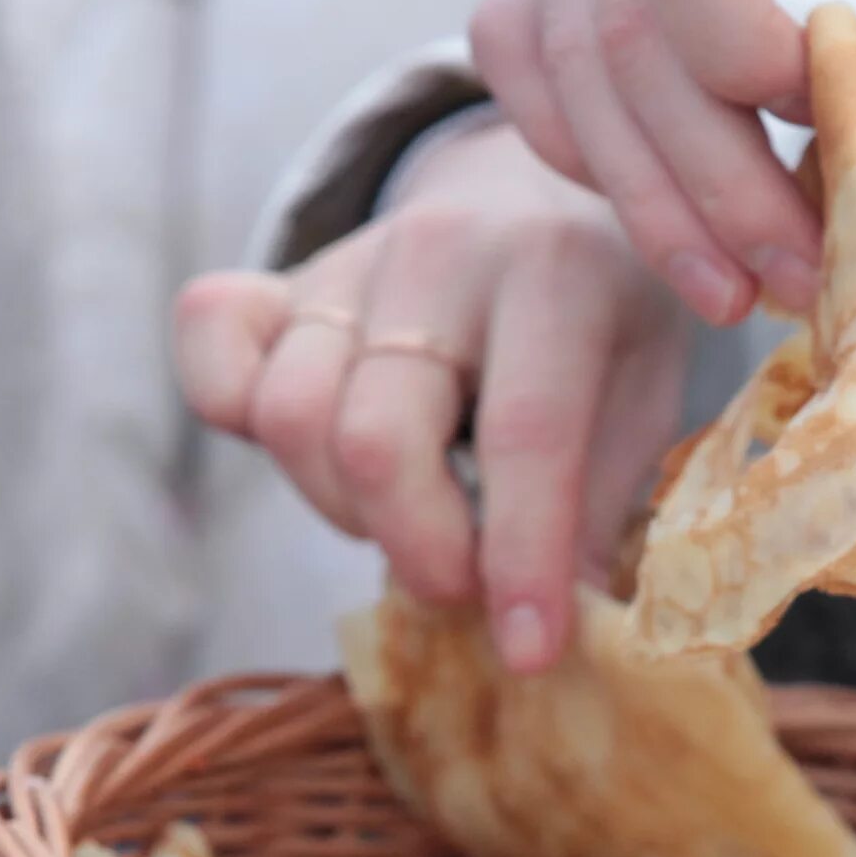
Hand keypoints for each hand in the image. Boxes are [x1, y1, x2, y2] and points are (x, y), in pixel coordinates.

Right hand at [174, 123, 691, 672]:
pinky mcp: (278, 282)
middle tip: (461, 587)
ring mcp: (347, 263)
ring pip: (288, 417)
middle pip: (375, 437)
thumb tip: (575, 634)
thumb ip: (602, 506)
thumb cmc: (599, 326)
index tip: (530, 652)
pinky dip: (238, 418)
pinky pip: (212, 357)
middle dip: (418, 549)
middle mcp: (439, 254)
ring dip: (342, 508)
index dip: (521, 559)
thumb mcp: (643, 397)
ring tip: (409, 518)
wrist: (538, 203)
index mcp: (556, 275)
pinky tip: (318, 455)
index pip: (524, 435)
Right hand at [470, 0, 855, 325]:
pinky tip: (671, 211)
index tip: (828, 121)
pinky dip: (590, 150)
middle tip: (800, 279)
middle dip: (711, 188)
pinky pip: (525, 61)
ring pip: (566, 72)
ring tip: (738, 289)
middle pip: (618, 41)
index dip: (739, 55)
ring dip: (651, 204)